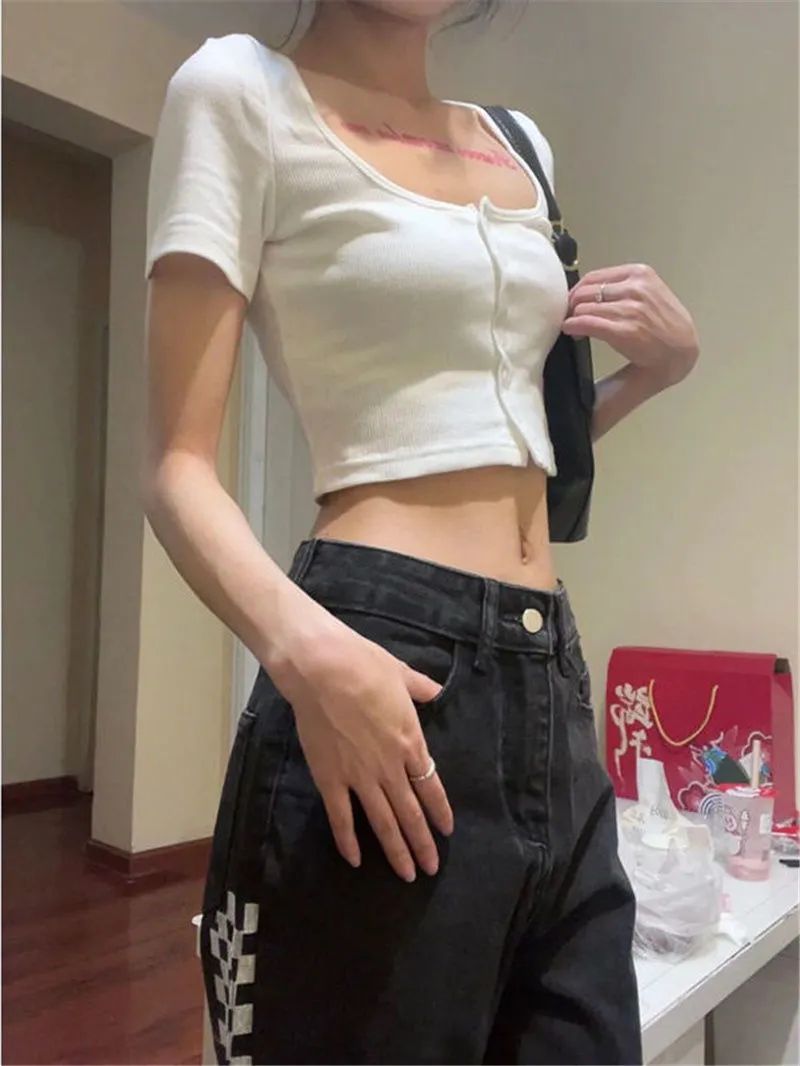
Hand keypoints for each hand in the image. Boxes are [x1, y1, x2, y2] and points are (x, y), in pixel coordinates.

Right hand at [267, 605, 453, 881]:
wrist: (323, 669)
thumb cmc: (364, 665)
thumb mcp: (401, 673)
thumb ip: (419, 688)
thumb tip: (435, 691)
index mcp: (411, 741)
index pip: (431, 786)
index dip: (439, 811)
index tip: (446, 831)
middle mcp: (390, 766)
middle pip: (411, 813)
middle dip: (422, 843)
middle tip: (431, 868)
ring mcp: (360, 776)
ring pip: (383, 822)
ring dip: (396, 851)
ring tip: (407, 874)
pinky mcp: (330, 779)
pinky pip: (341, 817)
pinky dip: (349, 840)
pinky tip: (356, 860)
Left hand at [562, 263, 699, 387]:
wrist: (680, 351)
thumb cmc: (664, 324)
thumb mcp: (649, 292)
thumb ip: (623, 286)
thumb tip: (586, 290)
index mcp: (640, 274)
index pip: (594, 277)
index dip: (577, 291)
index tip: (572, 302)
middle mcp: (635, 288)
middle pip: (586, 292)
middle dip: (573, 305)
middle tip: (570, 317)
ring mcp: (630, 309)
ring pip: (584, 308)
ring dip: (573, 318)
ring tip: (575, 328)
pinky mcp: (624, 331)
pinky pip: (587, 323)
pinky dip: (574, 326)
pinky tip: (572, 331)